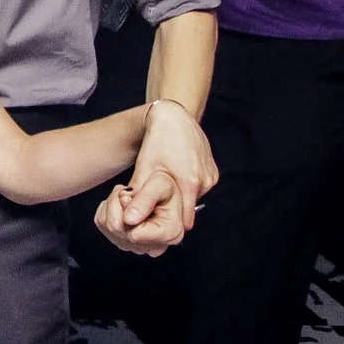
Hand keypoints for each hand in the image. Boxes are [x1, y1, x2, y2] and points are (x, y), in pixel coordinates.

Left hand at [94, 170, 187, 255]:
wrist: (159, 187)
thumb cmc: (165, 184)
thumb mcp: (160, 183)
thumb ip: (146, 199)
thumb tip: (128, 220)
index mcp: (171, 234)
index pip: (134, 234)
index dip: (128, 210)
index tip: (133, 194)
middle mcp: (154, 247)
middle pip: (117, 229)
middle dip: (118, 203)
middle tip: (131, 191)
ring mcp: (136, 246)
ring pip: (107, 226)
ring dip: (112, 204)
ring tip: (129, 196)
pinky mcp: (121, 240)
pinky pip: (102, 223)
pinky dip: (108, 208)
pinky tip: (123, 204)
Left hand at [102, 98, 217, 253]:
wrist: (174, 117)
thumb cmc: (157, 142)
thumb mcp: (145, 169)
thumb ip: (139, 197)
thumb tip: (129, 220)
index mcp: (189, 183)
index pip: (183, 221)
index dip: (169, 224)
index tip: (156, 226)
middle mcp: (205, 182)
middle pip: (188, 209)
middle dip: (174, 210)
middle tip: (157, 204)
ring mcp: (211, 176)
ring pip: (193, 198)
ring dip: (181, 197)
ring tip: (165, 187)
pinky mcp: (213, 171)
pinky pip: (199, 187)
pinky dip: (188, 187)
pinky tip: (175, 175)